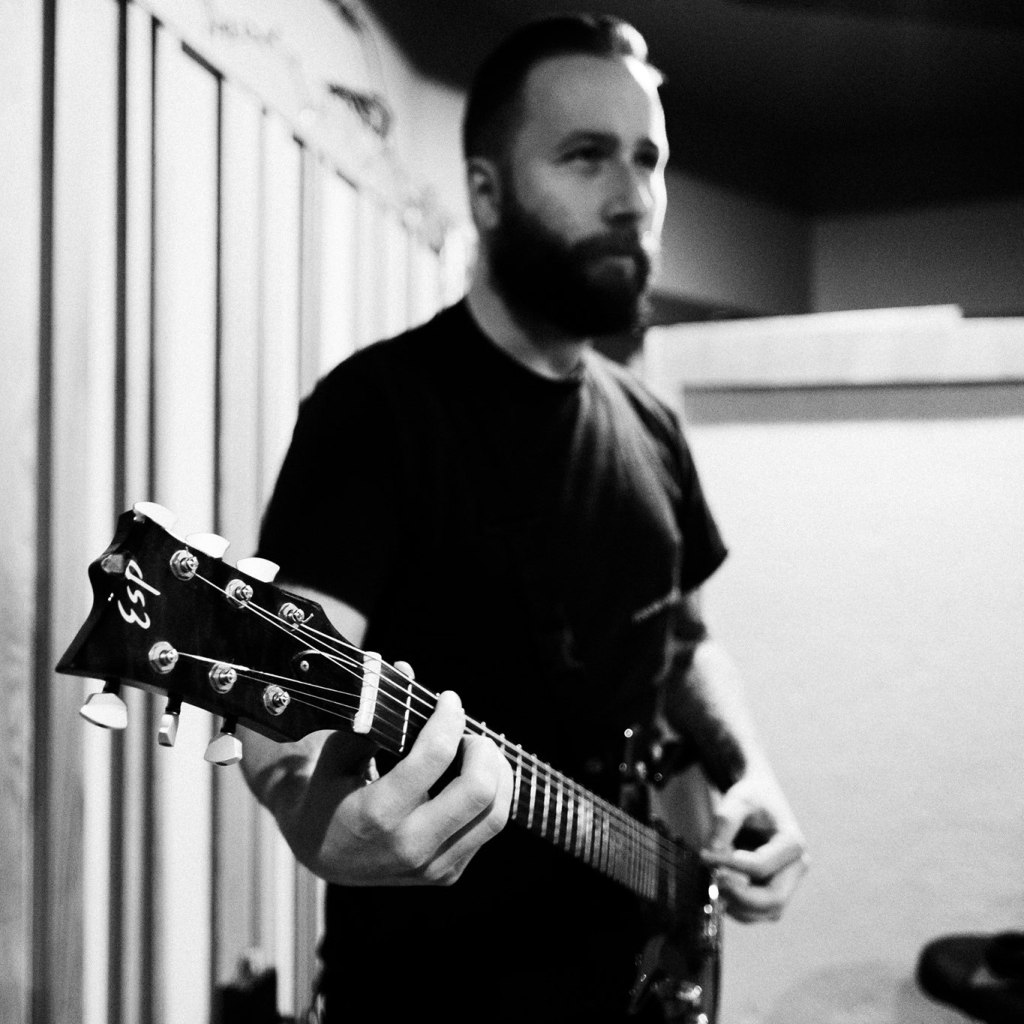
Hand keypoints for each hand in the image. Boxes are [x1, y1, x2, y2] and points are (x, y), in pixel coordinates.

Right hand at [281, 677, 513, 886]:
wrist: (319, 852)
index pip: (434, 757)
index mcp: (376, 814)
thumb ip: (373, 714)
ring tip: (477, 751)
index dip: (449, 718)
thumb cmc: (327, 792)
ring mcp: (430, 867)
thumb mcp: (338, 751)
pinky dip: (491, 797)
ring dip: (497, 774)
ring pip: (494, 816)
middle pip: (478, 791)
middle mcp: (408, 847)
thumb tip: (407, 670)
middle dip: (482, 749)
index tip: (448, 699)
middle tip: (468, 731)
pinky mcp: (445, 874)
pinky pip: (486, 829)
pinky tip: (474, 775)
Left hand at [700, 766, 808, 923]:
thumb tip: (713, 853)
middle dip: (739, 896)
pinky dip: (737, 905)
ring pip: (765, 912)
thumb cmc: (750, 797)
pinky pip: (757, 910)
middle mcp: (795, 868)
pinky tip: (719, 886)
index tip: (704, 856)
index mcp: (793, 844)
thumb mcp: (737, 800)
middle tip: (712, 880)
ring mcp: (786, 883)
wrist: (758, 797)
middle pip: (773, 900)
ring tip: (713, 880)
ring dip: (736, 904)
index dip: (730, 864)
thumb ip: (724, 824)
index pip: (761, 866)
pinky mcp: (772, 890)